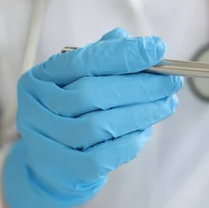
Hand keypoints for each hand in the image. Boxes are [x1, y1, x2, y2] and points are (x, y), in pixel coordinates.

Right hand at [3, 28, 182, 207]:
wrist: (49, 168)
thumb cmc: (69, 117)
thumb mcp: (77, 83)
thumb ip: (100, 59)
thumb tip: (126, 37)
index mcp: (40, 79)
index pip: (83, 60)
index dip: (123, 54)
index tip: (157, 49)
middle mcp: (37, 108)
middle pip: (93, 93)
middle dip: (140, 86)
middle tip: (171, 83)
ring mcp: (48, 141)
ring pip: (100, 125)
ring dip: (142, 113)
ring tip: (167, 104)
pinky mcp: (66, 169)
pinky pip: (104, 155)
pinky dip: (131, 141)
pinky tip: (146, 131)